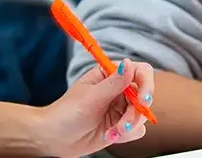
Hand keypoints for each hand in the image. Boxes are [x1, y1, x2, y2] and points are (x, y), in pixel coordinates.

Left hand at [36, 59, 154, 157]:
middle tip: (123, 125)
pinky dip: (126, 135)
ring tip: (111, 133)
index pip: (140, 72)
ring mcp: (121, 108)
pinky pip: (136, 130)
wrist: (55, 139)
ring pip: (142, 116)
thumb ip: (114, 82)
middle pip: (144, 97)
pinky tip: (110, 136)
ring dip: (129, 127)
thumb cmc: (67, 113)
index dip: (146, 85)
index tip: (142, 101)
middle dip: (135, 114)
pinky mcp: (121, 125)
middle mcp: (119, 90)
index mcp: (110, 75)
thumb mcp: (92, 97)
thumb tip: (129, 63)